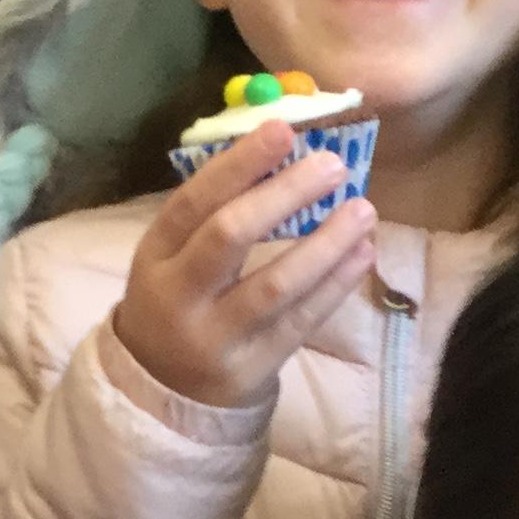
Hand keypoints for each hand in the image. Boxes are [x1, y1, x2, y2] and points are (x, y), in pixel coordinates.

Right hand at [111, 120, 377, 410]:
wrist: (164, 389)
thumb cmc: (181, 301)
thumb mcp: (173, 258)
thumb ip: (215, 213)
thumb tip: (285, 152)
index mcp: (155, 256)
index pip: (193, 202)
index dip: (238, 164)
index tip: (282, 129)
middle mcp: (179, 296)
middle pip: (229, 237)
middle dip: (285, 195)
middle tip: (332, 165)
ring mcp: (215, 336)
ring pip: (275, 285)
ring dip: (325, 244)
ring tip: (363, 210)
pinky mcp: (252, 366)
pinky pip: (301, 321)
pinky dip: (335, 284)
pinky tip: (362, 253)